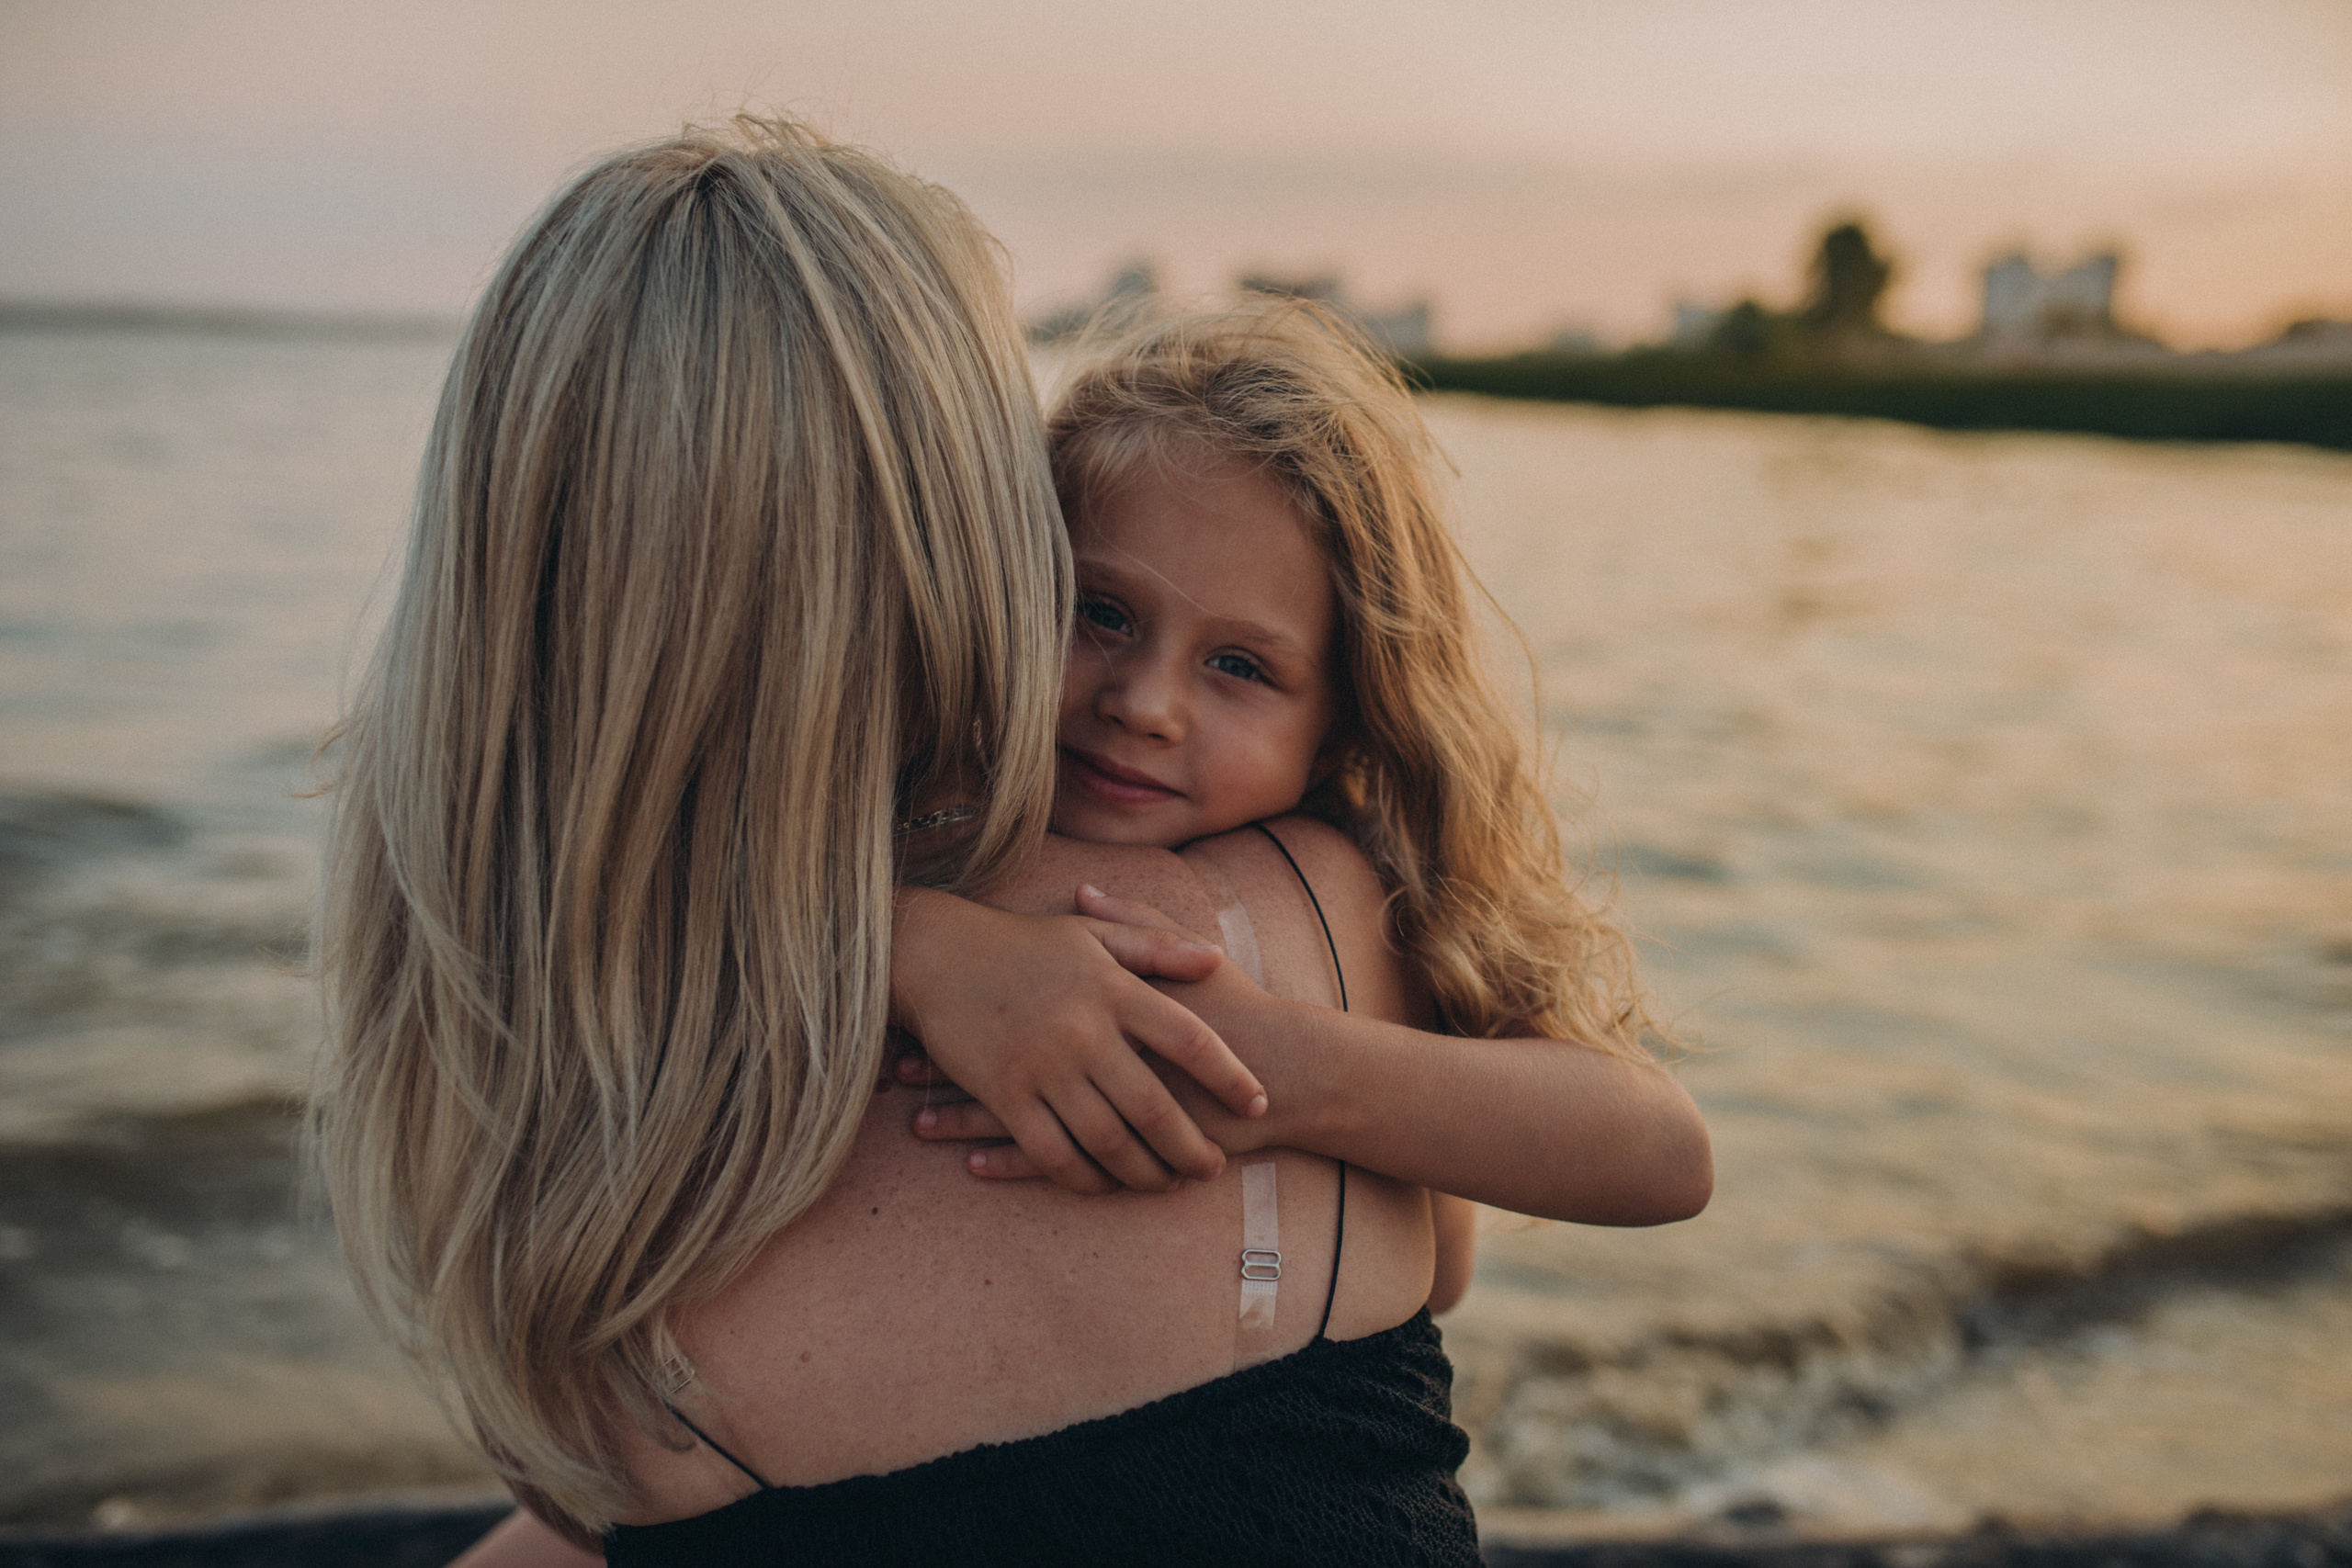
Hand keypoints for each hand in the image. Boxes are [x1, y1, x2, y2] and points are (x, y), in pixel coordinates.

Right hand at [891, 886, 1266, 1194]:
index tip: (1259, 1102)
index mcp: (1114, 988)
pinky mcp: (1004, 1094)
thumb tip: (1214, 959)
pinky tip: (1104, 1186)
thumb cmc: (1022, 943)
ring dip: (1144, 1172)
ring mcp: (1042, 1067)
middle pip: (1155, 1106)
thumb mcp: (1093, 933)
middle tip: (1214, 1167)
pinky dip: (1083, 1178)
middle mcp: (1083, 1031)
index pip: (1191, 1039)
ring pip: (1107, 1140)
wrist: (936, 953)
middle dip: (1191, 1146)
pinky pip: (1052, 1153)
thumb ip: (1157, 945)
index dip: (1231, 1077)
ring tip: (1169, 1184)